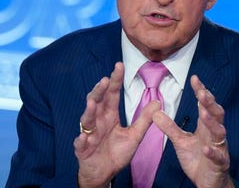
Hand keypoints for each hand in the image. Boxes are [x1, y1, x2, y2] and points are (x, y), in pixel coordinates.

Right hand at [73, 62, 160, 187]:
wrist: (103, 173)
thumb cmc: (116, 153)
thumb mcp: (134, 136)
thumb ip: (144, 119)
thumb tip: (158, 102)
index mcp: (109, 116)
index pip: (112, 94)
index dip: (115, 80)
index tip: (119, 65)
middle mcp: (97, 121)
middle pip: (96, 102)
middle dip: (99, 91)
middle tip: (105, 81)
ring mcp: (88, 134)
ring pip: (86, 120)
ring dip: (88, 111)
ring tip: (92, 103)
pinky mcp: (82, 148)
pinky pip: (81, 143)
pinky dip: (81, 140)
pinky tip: (84, 137)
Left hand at [153, 75, 233, 187]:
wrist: (208, 182)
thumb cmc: (197, 159)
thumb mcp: (180, 141)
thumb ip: (169, 126)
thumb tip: (155, 112)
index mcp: (206, 127)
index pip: (205, 105)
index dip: (201, 92)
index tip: (195, 78)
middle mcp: (215, 135)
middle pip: (216, 115)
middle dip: (209, 103)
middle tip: (201, 92)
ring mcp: (219, 149)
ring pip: (219, 133)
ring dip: (212, 123)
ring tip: (203, 113)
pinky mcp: (219, 164)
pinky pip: (217, 157)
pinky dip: (212, 153)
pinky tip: (205, 149)